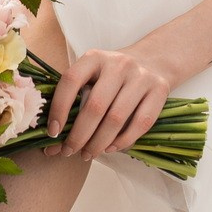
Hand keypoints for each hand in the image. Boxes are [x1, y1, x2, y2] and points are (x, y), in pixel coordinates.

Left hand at [46, 45, 172, 158]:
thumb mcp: (92, 75)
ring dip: (99, 143)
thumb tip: (51, 144)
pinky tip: (110, 148)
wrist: (154, 59)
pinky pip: (141, 123)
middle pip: (95, 106)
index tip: (53, 132)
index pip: (71, 80)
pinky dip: (123, 141)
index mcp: (95, 57)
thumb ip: (73, 101)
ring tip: (88, 154)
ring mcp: (141, 76)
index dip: (58, 108)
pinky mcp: (160, 89)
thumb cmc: (112, 75)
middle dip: (79, 135)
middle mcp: (118, 64)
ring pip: (117, 118)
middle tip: (69, 151)